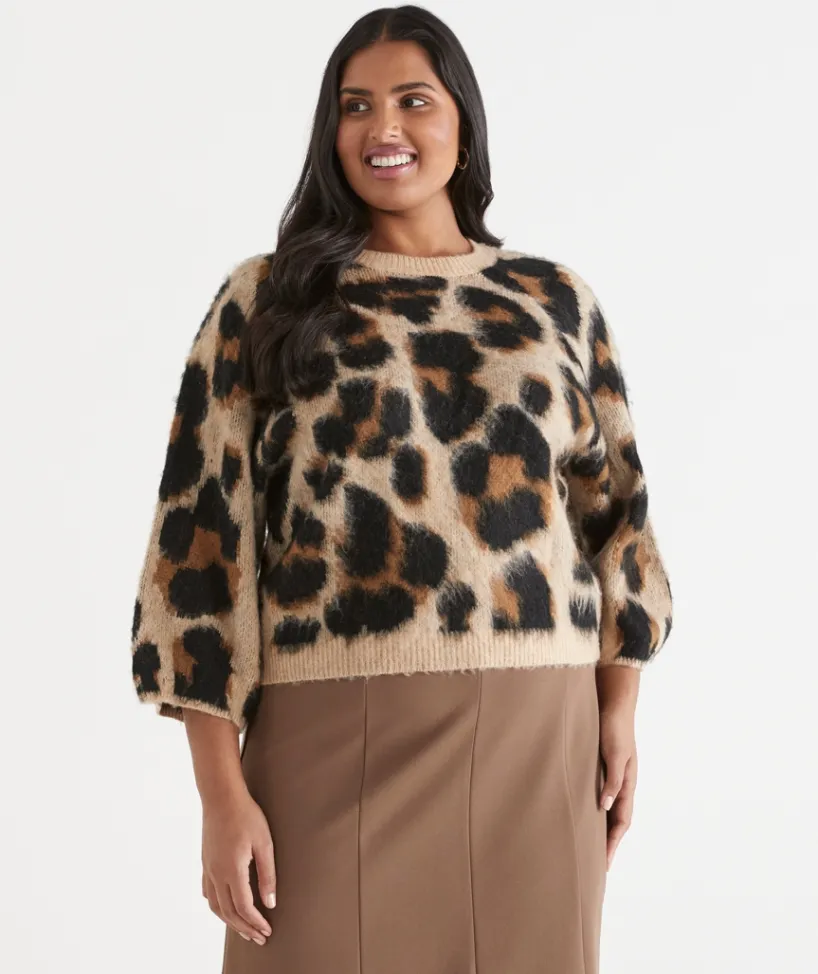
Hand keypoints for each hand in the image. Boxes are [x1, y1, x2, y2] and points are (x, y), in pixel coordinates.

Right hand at [200, 790, 276, 944]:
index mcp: (232, 870)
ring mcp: (208, 868)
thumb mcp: (264, 843)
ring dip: (230, 921)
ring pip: (216, 906)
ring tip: (244, 928)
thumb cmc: (246, 815)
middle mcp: (216, 873)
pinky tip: (225, 907)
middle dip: (244, 928)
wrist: (221, 796)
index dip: (256, 923)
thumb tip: (270, 903)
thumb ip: (267, 874)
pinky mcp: (205, 862)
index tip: (267, 931)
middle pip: (228, 912)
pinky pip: (208, 892)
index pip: (244, 908)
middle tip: (259, 937)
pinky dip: (217, 906)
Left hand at [598, 701, 636, 870]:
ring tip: (586, 846)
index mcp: (627, 783)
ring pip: (607, 809)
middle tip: (595, 864)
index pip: (621, 821)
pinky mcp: (601, 767)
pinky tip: (581, 813)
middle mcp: (620, 783)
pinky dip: (593, 809)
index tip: (604, 864)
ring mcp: (611, 775)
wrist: (612, 703)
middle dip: (607, 843)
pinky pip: (598, 794)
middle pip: (615, 820)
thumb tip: (606, 806)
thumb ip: (612, 779)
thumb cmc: (614, 727)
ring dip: (599, 828)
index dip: (613, 843)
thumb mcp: (614, 754)